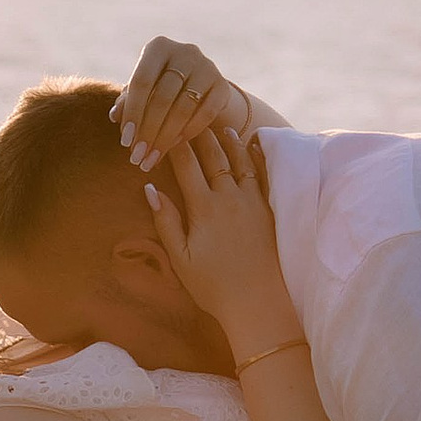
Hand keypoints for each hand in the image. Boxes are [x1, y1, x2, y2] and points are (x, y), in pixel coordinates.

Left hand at [113, 35, 253, 173]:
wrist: (199, 86)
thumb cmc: (159, 88)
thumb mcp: (142, 92)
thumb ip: (128, 101)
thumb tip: (115, 116)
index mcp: (158, 47)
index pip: (142, 81)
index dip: (133, 112)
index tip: (125, 142)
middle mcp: (185, 52)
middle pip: (162, 97)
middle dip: (148, 131)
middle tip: (138, 157)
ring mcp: (207, 67)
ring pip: (183, 108)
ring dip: (165, 137)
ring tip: (151, 158)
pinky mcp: (223, 86)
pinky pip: (205, 114)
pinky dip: (188, 132)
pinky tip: (173, 147)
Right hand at [141, 126, 297, 347]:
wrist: (258, 302)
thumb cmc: (213, 286)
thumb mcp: (180, 258)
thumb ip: (166, 221)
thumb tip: (150, 189)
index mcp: (204, 208)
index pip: (186, 166)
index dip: (174, 145)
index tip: (166, 130)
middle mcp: (230, 198)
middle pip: (214, 157)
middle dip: (201, 135)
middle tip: (193, 118)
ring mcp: (254, 203)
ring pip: (240, 162)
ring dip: (230, 142)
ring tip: (222, 128)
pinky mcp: (270, 211)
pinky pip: (263, 176)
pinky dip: (257, 159)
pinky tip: (255, 149)